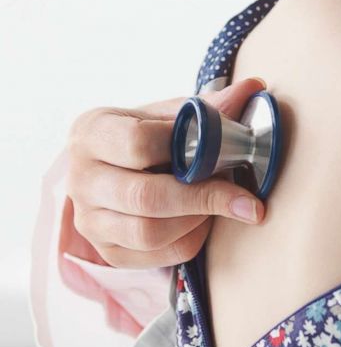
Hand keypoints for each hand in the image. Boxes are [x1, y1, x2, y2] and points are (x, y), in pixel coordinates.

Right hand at [63, 77, 268, 268]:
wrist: (112, 168)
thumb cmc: (146, 135)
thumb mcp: (168, 115)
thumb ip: (209, 106)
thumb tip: (253, 88)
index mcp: (93, 133)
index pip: (138, 144)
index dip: (187, 150)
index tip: (226, 152)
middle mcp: (81, 179)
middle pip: (145, 197)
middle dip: (203, 197)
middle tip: (244, 198)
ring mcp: (89, 220)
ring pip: (150, 233)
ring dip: (198, 220)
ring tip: (219, 204)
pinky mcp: (107, 251)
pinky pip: (158, 257)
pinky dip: (191, 241)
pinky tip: (203, 222)